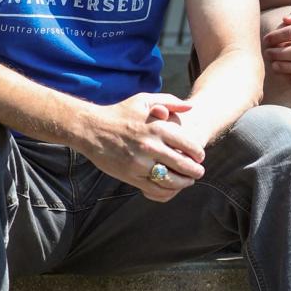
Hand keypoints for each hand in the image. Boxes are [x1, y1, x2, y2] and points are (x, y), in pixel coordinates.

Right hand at [78, 92, 206, 202]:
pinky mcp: (131, 176)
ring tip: (188, 181)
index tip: (200, 157)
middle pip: (183, 165)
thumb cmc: (119, 113)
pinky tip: (171, 187)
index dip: (198, 154)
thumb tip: (190, 108)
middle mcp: (151, 146)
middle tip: (199, 172)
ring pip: (171, 181)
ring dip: (184, 183)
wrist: (91, 129)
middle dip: (195, 171)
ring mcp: (140, 163)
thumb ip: (169, 101)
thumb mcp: (144, 100)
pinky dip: (167, 191)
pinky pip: (155, 189)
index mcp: (157, 128)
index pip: (188, 146)